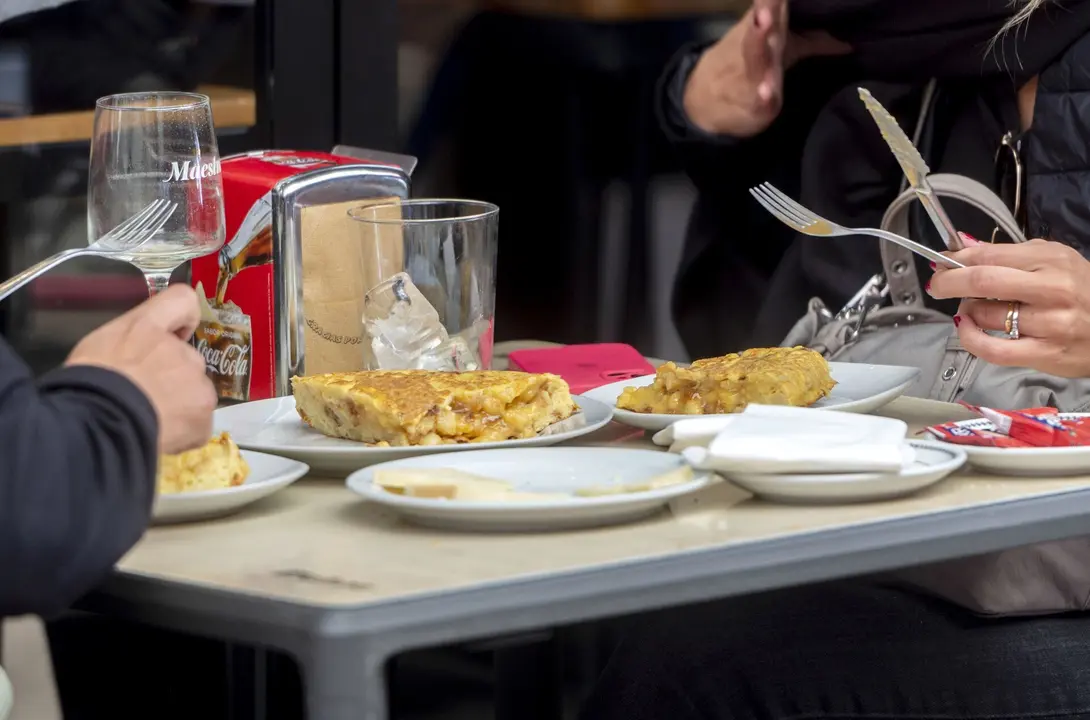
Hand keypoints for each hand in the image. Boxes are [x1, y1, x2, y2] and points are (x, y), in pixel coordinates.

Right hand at [67, 284, 216, 453]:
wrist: (97, 423)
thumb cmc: (86, 386)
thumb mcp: (97, 349)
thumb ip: (128, 344)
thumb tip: (135, 359)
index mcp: (148, 327)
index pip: (182, 300)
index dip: (184, 317)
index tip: (177, 333)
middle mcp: (180, 349)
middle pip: (187, 359)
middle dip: (172, 377)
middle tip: (146, 397)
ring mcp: (197, 380)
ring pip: (195, 392)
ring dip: (181, 405)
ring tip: (153, 422)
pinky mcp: (204, 411)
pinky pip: (198, 423)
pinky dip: (185, 432)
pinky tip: (163, 436)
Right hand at [683, 0, 849, 136]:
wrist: (702, 102)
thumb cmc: (750, 70)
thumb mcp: (782, 51)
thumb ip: (813, 43)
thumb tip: (848, 40)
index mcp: (766, 30)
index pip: (774, 5)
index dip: (775, 0)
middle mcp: (757, 47)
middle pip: (763, 24)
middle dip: (767, 6)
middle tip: (769, 1)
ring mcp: (750, 74)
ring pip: (754, 56)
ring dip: (758, 40)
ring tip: (763, 22)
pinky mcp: (749, 103)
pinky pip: (755, 99)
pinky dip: (760, 96)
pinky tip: (765, 94)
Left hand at [927, 239, 1089, 377]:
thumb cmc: (1084, 291)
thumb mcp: (1054, 260)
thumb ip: (1008, 253)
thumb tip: (963, 245)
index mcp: (1052, 261)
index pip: (991, 255)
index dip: (957, 259)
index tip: (941, 262)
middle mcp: (1052, 290)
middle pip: (983, 281)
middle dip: (949, 281)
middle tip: (938, 284)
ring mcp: (1050, 324)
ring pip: (985, 315)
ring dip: (966, 311)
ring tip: (972, 308)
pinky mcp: (1045, 354)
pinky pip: (993, 350)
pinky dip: (970, 339)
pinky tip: (968, 329)